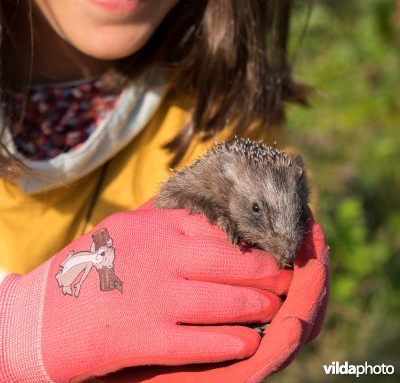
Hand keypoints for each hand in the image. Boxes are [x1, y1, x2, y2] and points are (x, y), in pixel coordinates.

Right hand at [97, 210, 328, 381]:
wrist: (39, 315)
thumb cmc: (86, 268)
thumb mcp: (126, 230)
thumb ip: (166, 225)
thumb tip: (210, 226)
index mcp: (157, 226)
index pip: (219, 229)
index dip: (252, 240)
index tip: (271, 248)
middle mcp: (162, 255)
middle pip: (233, 262)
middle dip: (267, 272)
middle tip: (287, 279)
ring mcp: (156, 296)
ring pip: (226, 300)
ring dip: (258, 307)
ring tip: (276, 309)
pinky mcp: (145, 336)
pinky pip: (203, 340)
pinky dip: (231, 341)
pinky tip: (249, 343)